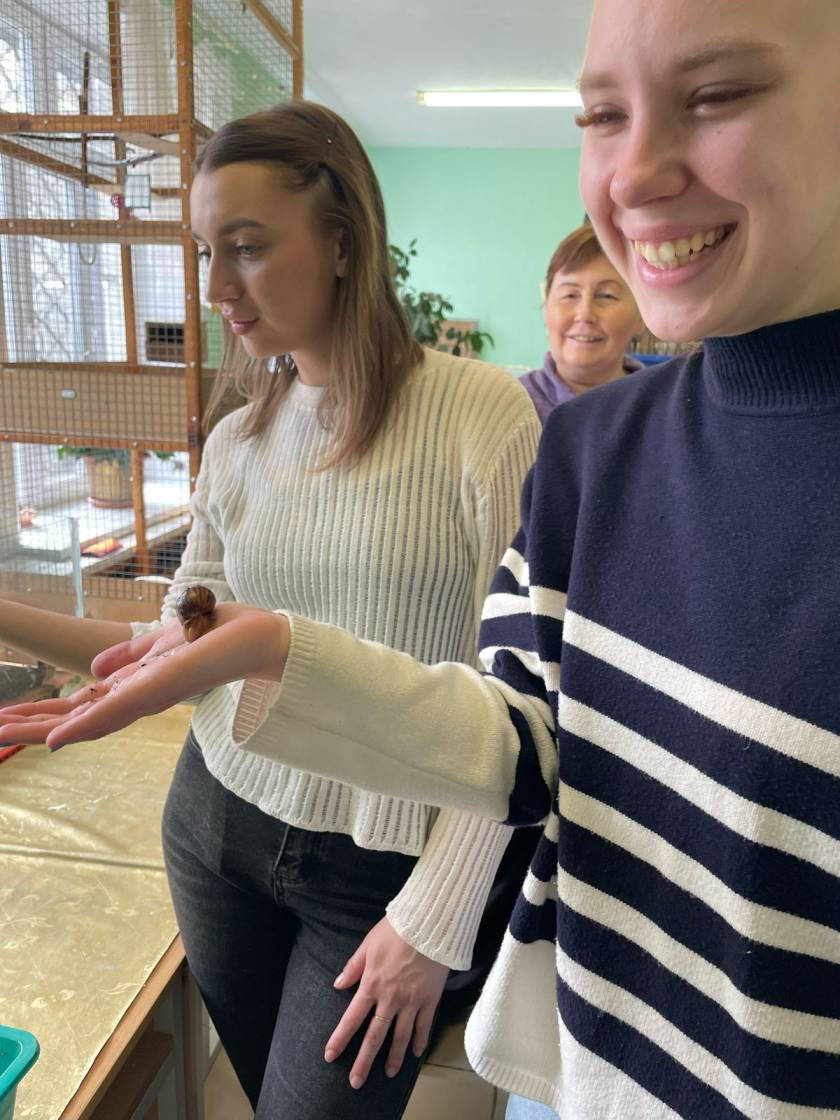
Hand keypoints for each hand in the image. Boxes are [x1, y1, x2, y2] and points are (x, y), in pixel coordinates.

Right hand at [0, 604, 290, 750]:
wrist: (265, 636)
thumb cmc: (222, 635)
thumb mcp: (163, 639)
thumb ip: (130, 654)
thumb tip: (95, 668)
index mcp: (138, 684)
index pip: (86, 704)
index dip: (48, 713)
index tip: (9, 720)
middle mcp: (141, 696)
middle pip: (80, 717)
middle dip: (35, 725)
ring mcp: (151, 695)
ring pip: (90, 720)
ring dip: (45, 729)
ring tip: (3, 734)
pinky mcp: (165, 687)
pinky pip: (120, 709)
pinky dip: (87, 725)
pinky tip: (57, 738)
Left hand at [324, 917, 448, 1088]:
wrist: (429, 923)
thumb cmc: (396, 930)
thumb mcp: (368, 944)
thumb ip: (354, 967)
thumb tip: (338, 984)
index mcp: (372, 985)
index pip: (352, 1018)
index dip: (340, 1038)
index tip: (330, 1055)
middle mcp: (390, 998)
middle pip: (375, 1036)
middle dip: (364, 1061)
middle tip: (356, 1082)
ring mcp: (412, 1001)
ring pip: (401, 1036)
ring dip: (393, 1057)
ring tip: (388, 1073)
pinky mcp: (430, 999)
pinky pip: (424, 1025)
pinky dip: (420, 1041)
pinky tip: (417, 1053)